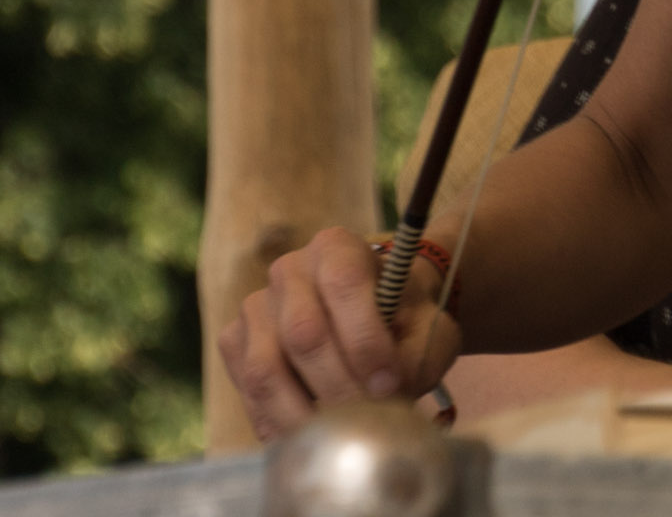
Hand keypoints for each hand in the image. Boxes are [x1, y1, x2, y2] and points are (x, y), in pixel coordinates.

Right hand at [218, 226, 461, 442]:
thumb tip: (388, 391)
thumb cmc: (405, 320)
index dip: (365, 339)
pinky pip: (246, 392)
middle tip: (363, 418)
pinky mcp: (234, 343)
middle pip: (303, 333)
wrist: (375, 320)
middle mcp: (289, 270)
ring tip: (334, 435)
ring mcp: (255, 307)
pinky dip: (276, 422)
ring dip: (301, 413)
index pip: (345, 284)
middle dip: (337, 385)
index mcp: (337, 247)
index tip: (388, 384)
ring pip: (265, 369)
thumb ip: (413, 354)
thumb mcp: (426, 328)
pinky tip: (307, 436)